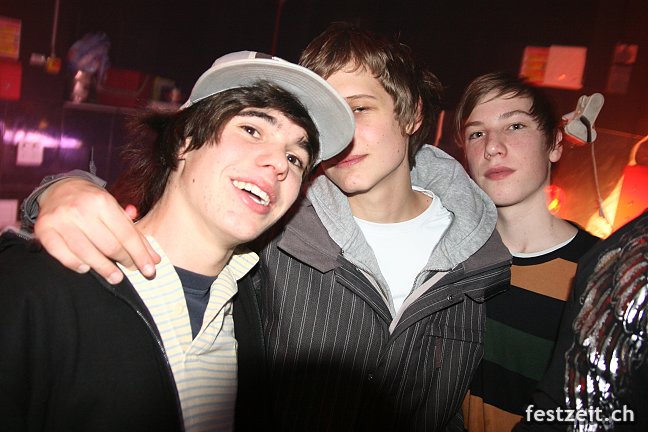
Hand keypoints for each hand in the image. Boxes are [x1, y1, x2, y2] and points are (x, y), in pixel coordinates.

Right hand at [34, 178, 160, 283]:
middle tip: (131, 271)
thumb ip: (134, 233)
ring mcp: (61, 220)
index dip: (140, 255)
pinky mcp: (44, 230)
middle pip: (109, 246)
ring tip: (115, 277)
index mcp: (102, 202)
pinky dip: (75, 264)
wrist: (60, 189)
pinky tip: (86, 268)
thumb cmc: (94, 203)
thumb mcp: (115, 210)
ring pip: (87, 253)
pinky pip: (62, 255)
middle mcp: (81, 210)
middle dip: (125, 261)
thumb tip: (154, 259)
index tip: (149, 270)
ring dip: (104, 269)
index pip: (127, 235)